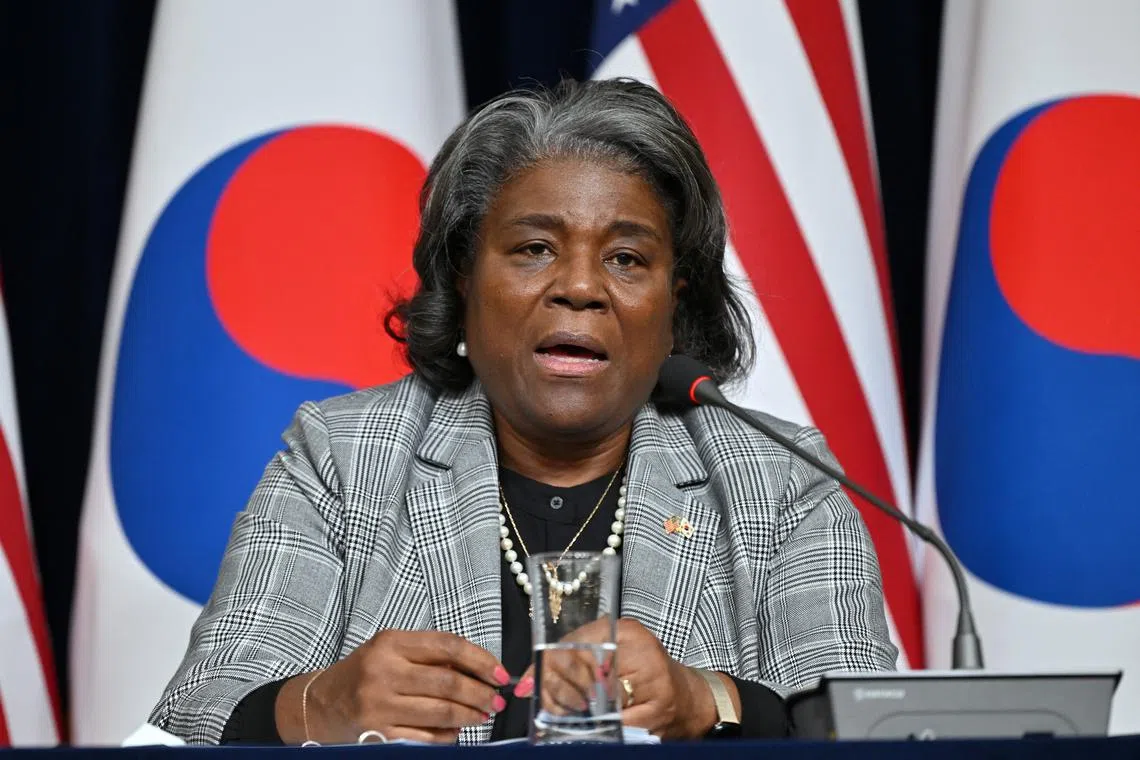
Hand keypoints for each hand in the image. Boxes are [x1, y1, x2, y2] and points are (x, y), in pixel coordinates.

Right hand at [276, 630, 510, 744]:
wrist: (320, 703)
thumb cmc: (363, 674)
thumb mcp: (390, 651)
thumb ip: (429, 655)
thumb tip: (479, 669)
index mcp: (390, 643)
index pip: (448, 646)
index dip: (480, 660)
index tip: (499, 673)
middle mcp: (383, 672)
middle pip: (449, 682)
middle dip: (481, 693)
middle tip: (496, 700)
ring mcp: (379, 705)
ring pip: (441, 712)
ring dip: (470, 716)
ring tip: (482, 715)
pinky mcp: (378, 734)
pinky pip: (426, 739)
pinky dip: (447, 736)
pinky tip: (455, 731)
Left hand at [513, 618, 733, 738]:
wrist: (689, 699)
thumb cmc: (648, 674)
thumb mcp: (617, 651)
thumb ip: (577, 655)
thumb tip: (528, 679)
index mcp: (629, 631)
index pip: (578, 642)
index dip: (547, 664)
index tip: (526, 682)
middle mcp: (643, 650)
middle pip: (584, 670)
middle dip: (556, 690)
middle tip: (541, 702)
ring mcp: (653, 680)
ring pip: (598, 698)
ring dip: (573, 711)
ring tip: (561, 715)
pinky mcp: (659, 709)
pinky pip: (616, 722)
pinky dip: (597, 727)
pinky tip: (587, 726)